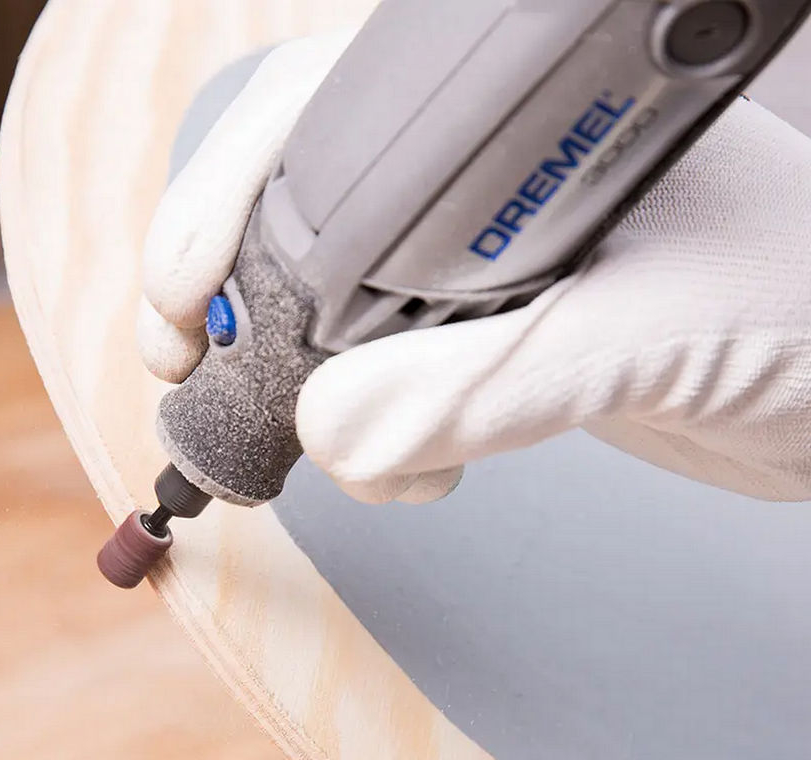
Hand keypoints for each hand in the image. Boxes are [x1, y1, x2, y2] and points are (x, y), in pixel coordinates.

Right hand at [140, 35, 810, 504]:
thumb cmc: (799, 320)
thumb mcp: (641, 337)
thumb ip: (488, 381)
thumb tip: (330, 430)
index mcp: (512, 121)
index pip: (325, 118)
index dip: (229, 198)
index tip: (181, 299)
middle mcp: (481, 177)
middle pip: (295, 201)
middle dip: (223, 288)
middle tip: (179, 361)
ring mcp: (475, 262)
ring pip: (324, 303)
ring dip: (293, 385)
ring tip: (331, 454)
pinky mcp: (482, 336)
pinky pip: (379, 376)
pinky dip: (365, 438)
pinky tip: (415, 473)